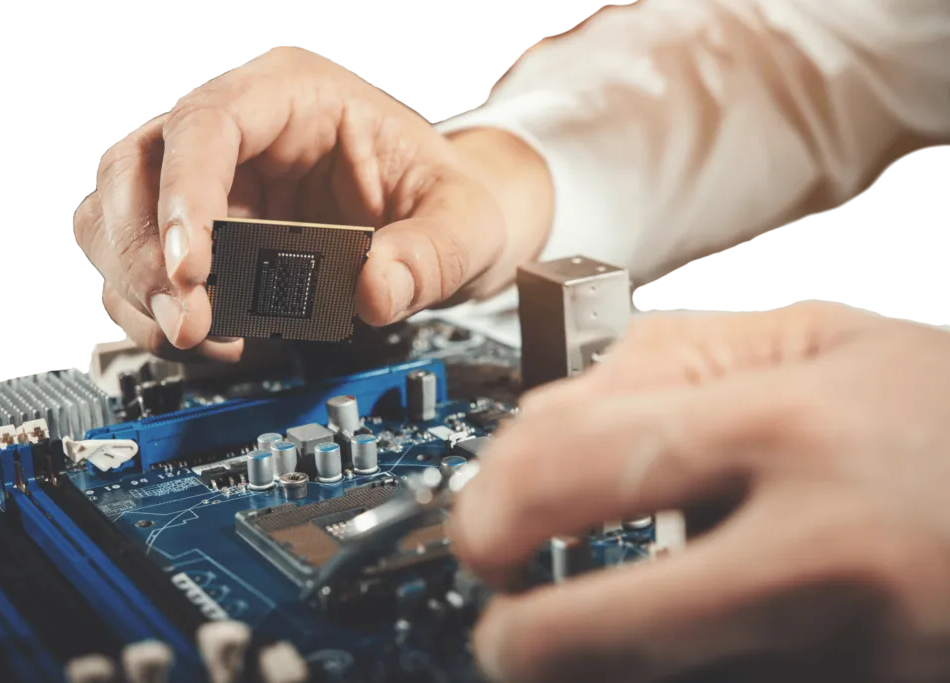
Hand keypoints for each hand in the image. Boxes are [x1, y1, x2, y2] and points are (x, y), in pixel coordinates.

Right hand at [74, 46, 551, 360]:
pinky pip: (140, 267)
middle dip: (145, 254)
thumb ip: (428, 256)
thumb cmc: (442, 200)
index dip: (185, 195)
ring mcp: (210, 181)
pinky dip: (154, 311)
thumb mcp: (463, 223)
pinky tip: (207, 339)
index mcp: (294, 94)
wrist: (437, 223)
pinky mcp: (200, 234)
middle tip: (191, 324)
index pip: (207, 123)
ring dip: (139, 287)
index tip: (193, 272)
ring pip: (115, 217)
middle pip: (134, 168)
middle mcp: (237, 130)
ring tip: (201, 337)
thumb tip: (372, 291)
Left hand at [450, 302, 949, 682]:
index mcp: (792, 430)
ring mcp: (860, 655)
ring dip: (598, 668)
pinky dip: (681, 676)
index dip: (493, 507)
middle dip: (517, 640)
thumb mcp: (814, 341)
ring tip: (601, 623)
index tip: (478, 530)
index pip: (575, 470)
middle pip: (592, 634)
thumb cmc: (943, 412)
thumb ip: (662, 366)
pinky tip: (698, 637)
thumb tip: (536, 429)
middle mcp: (822, 555)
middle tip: (508, 622)